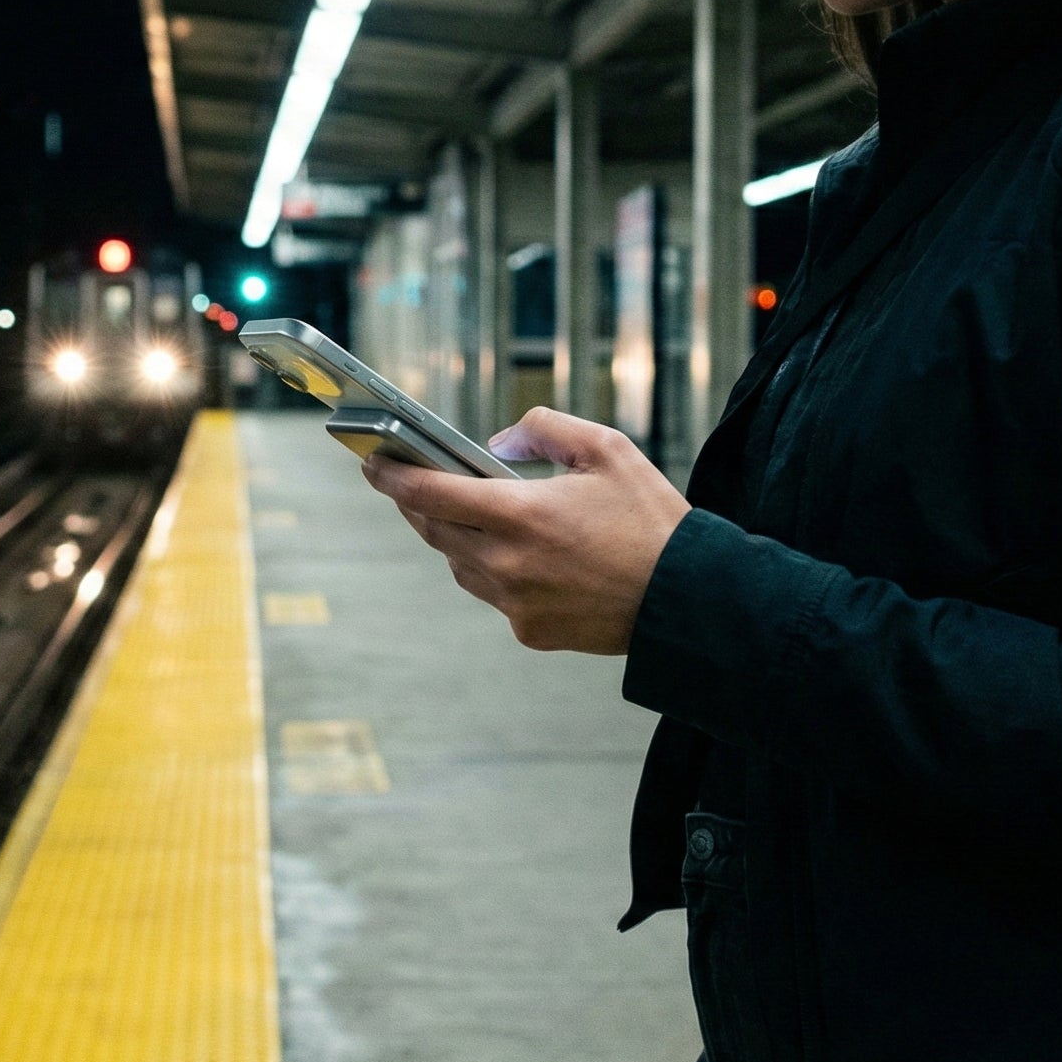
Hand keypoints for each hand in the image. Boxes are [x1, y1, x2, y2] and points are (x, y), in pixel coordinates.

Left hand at [360, 407, 691, 654]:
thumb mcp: (607, 449)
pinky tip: (508, 554)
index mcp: (522, 515)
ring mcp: (516, 604)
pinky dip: (491, 571)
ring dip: (452, 538)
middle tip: (404, 481)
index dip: (393, 477)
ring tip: (456, 512)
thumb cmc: (652, 520)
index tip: (371, 464)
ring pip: (459, 565)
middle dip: (415, 503)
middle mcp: (508, 564)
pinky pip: (492, 595)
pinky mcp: (529, 631)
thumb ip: (544, 429)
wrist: (689, 600)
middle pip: (435, 530)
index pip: (431, 493)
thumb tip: (497, 442)